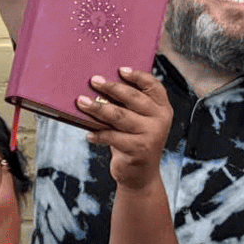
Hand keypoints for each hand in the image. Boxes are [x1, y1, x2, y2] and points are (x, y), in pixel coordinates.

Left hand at [78, 67, 171, 191]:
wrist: (140, 174)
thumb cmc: (132, 140)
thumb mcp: (136, 120)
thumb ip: (127, 105)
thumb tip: (99, 85)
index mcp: (162, 107)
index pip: (153, 85)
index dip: (137, 76)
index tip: (119, 69)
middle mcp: (160, 119)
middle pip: (133, 98)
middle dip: (110, 87)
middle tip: (93, 80)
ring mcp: (152, 135)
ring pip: (119, 116)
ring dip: (97, 108)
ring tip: (81, 102)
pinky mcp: (139, 150)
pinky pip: (113, 137)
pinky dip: (98, 134)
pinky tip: (88, 134)